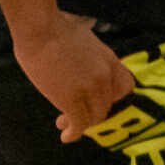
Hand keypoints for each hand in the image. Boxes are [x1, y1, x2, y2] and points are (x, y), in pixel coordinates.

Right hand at [12, 10, 135, 142]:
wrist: (40, 28)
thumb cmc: (54, 28)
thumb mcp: (85, 40)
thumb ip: (90, 57)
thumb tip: (82, 62)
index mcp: (110, 60)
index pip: (124, 87)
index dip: (112, 97)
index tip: (98, 101)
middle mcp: (105, 76)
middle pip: (106, 104)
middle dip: (91, 112)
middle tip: (73, 114)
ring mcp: (90, 88)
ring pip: (93, 117)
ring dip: (80, 123)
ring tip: (63, 123)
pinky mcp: (72, 99)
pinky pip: (79, 123)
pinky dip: (74, 133)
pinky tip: (66, 136)